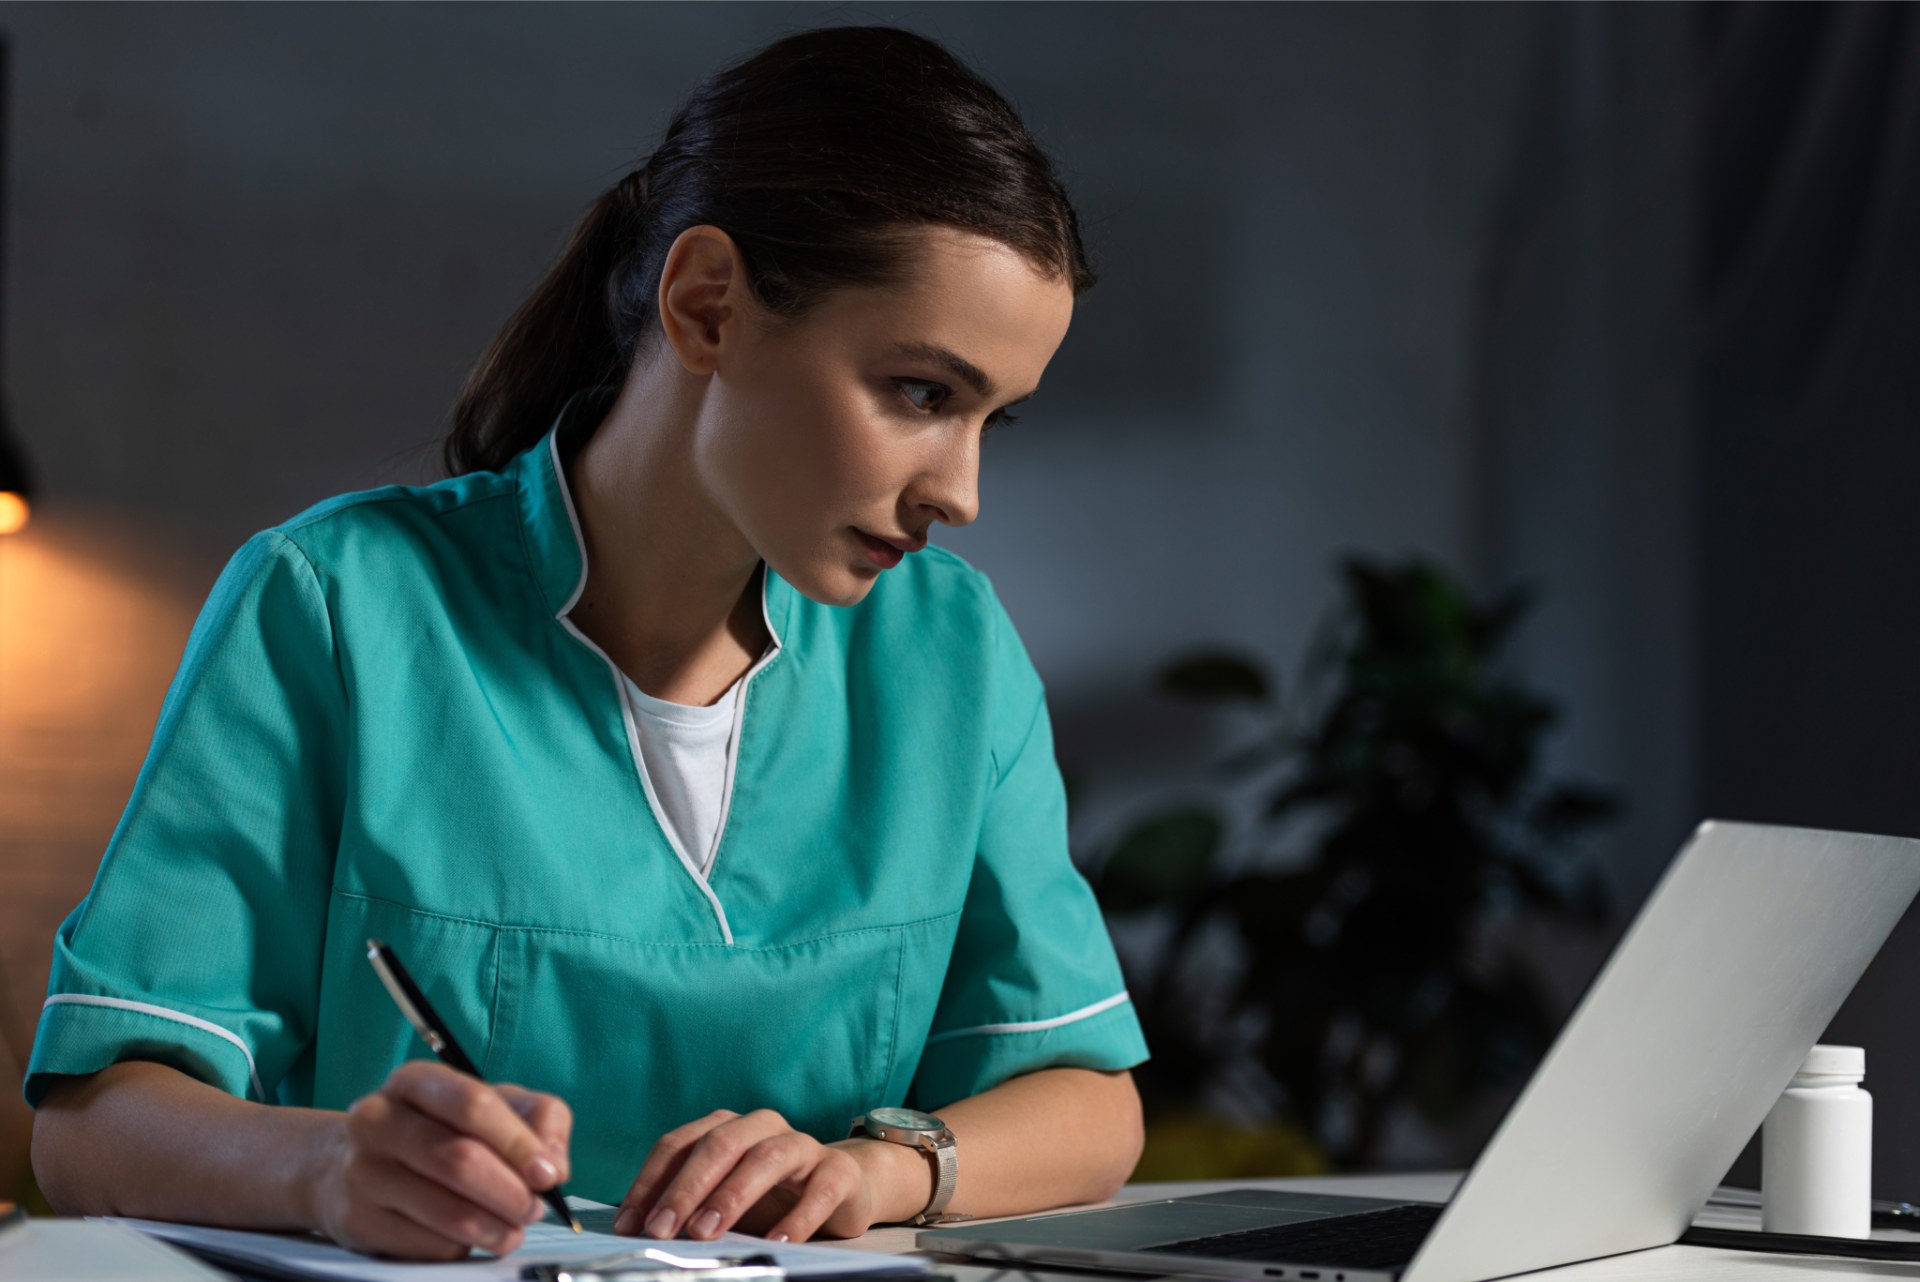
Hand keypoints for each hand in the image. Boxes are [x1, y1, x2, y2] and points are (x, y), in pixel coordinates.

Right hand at [307, 1060, 573, 1259]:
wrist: (351, 1164)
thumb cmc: (439, 1129)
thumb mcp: (493, 1105)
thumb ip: (538, 1120)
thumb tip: (553, 1166)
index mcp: (415, 1081)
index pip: (473, 1106)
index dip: (519, 1144)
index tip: (548, 1175)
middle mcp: (377, 1120)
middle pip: (460, 1161)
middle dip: (512, 1192)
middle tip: (535, 1207)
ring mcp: (362, 1172)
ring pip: (447, 1211)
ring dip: (496, 1227)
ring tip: (514, 1226)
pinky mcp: (358, 1220)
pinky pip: (429, 1244)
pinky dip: (464, 1246)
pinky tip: (472, 1235)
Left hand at [612, 1108, 888, 1242]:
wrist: (841, 1188)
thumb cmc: (770, 1195)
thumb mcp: (723, 1197)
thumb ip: (690, 1206)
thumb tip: (640, 1232)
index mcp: (727, 1127)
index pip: (678, 1144)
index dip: (650, 1182)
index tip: (629, 1224)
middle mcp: (762, 1127)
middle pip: (719, 1145)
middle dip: (686, 1188)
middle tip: (662, 1229)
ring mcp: (803, 1145)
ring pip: (766, 1157)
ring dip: (732, 1195)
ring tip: (708, 1231)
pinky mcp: (839, 1171)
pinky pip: (819, 1189)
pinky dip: (797, 1217)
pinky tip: (776, 1242)